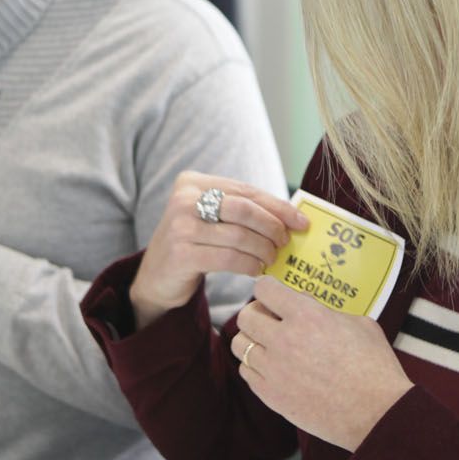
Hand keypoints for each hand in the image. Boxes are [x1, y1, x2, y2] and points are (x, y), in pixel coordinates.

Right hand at [131, 172, 308, 328]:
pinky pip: (228, 258)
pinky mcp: (180, 254)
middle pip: (244, 209)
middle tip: (285, 242)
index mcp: (193, 182)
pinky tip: (256, 270)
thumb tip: (292, 217)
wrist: (157, 277)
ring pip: (239, 235)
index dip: (278, 206)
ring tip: (271, 259)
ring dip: (263, 249)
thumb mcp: (213, 220)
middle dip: (272, 226)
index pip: (246, 191)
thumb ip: (243, 212)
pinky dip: (249, 264)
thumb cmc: (195, 244)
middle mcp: (184, 199)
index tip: (301, 222)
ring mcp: (180, 226)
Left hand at [230, 276, 412, 450]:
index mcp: (307, 315)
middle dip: (257, 313)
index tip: (274, 294)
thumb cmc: (375, 367)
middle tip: (271, 320)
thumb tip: (308, 307)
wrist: (378, 413)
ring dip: (253, 340)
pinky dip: (256, 367)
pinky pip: (247, 372)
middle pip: (246, 316)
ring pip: (240, 345)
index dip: (269, 289)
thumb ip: (327, 311)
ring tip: (270, 345)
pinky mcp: (271, 396)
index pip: (265, 289)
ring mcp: (274, 370)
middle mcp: (284, 339)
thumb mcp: (360, 323)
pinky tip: (274, 368)